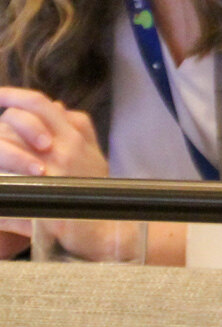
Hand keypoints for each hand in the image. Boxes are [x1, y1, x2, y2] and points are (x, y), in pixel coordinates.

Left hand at [0, 87, 108, 257]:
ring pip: (6, 150)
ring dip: (0, 155)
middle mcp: (63, 151)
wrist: (107, 230)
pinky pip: (7, 192)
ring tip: (1, 165)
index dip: (14, 96)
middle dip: (0, 127)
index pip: (40, 104)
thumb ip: (78, 127)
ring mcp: (50, 177)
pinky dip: (1, 189)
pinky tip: (2, 194)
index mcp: (75, 137)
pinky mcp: (41, 203)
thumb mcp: (93, 153)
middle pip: (17, 121)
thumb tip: (56, 106)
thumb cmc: (98, 192)